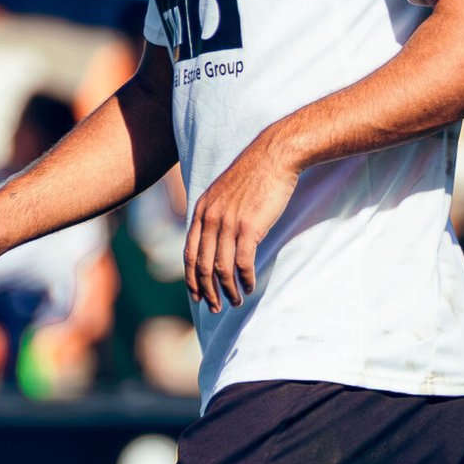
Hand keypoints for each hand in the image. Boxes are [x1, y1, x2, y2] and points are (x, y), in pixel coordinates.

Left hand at [184, 133, 297, 312]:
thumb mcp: (224, 192)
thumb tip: (215, 238)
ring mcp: (228, 223)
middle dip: (206, 291)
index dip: (191, 278)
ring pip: (221, 268)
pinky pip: (243, 263)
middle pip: (202, 266)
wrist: (274, 156)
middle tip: (213, 308)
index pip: (189, 253)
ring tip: (235, 302)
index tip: (196, 296)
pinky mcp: (249, 227)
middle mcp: (210, 218)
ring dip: (228, 290)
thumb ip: (215, 213)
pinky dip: (245, 279)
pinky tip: (250, 287)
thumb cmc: (254, 174)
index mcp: (201, 211)